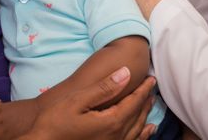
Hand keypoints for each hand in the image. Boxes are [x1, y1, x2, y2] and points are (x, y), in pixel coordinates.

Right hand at [19, 67, 156, 139]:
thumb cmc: (55, 123)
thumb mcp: (78, 100)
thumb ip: (104, 88)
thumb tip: (126, 73)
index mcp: (111, 123)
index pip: (134, 102)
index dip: (143, 89)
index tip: (151, 79)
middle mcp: (116, 137)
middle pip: (137, 116)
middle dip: (145, 100)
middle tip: (152, 87)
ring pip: (137, 130)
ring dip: (145, 115)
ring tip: (151, 103)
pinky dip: (142, 135)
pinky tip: (146, 131)